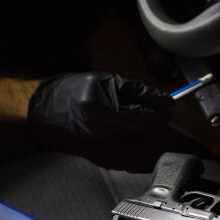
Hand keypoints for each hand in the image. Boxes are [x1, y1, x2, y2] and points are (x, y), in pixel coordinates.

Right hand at [28, 72, 172, 137]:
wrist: (50, 103)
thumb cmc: (77, 87)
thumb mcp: (107, 80)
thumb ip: (132, 90)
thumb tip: (156, 98)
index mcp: (104, 104)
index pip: (139, 110)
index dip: (156, 108)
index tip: (170, 105)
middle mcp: (102, 122)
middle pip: (137, 124)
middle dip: (154, 118)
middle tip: (167, 113)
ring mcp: (99, 133)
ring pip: (131, 131)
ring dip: (146, 124)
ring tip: (157, 116)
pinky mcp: (97, 139)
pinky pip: (121, 133)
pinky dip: (133, 127)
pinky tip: (138, 121)